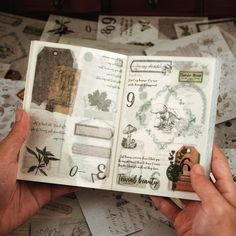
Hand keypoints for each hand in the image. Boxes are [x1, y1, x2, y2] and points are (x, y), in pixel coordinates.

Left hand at [0, 109, 74, 234]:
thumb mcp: (4, 156)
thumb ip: (16, 137)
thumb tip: (22, 114)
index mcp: (21, 153)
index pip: (39, 137)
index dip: (51, 129)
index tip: (64, 120)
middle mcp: (32, 165)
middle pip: (53, 153)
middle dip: (66, 146)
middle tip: (81, 136)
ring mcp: (40, 179)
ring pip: (60, 169)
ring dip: (72, 164)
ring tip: (87, 154)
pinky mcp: (45, 194)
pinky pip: (62, 188)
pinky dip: (73, 184)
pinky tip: (83, 178)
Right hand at [151, 146, 235, 235]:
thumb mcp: (218, 209)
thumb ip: (206, 188)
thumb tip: (196, 169)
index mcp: (225, 193)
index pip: (218, 165)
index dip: (209, 151)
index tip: (199, 139)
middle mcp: (210, 199)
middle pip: (195, 175)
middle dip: (184, 164)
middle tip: (174, 153)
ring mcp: (196, 209)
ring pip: (180, 189)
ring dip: (170, 180)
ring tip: (161, 168)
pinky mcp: (183, 219)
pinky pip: (169, 206)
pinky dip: (160, 199)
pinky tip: (154, 191)